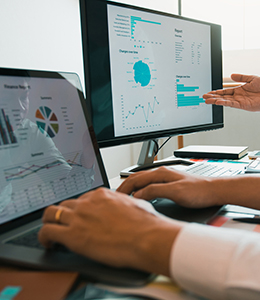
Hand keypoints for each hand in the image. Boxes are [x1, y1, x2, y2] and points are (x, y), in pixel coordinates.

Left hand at [38, 188, 182, 275]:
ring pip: (51, 214)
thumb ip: (124, 203)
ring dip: (49, 222)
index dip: (79, 209)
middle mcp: (87, 203)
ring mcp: (78, 217)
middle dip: (64, 214)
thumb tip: (126, 206)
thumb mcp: (135, 204)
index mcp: (101, 195)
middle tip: (65, 224)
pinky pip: (47, 232)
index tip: (79, 216)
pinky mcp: (73, 235)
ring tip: (51, 233)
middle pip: (65, 204)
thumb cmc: (145, 223)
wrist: (146, 237)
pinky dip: (44, 237)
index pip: (81, 199)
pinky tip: (48, 243)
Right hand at [117, 167, 218, 208]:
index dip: (124, 188)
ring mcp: (165, 177)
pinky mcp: (169, 183)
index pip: (135, 179)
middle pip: (137, 178)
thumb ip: (155, 191)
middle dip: (125, 187)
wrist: (213, 191)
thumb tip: (139, 193)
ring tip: (126, 198)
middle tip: (117, 198)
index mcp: (160, 173)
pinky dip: (141, 190)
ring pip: (142, 181)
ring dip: (132, 188)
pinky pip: (149, 184)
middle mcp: (161, 173)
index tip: (117, 198)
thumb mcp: (175, 192)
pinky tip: (141, 196)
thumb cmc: (198, 191)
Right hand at [203, 74, 259, 110]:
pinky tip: (218, 102)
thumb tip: (232, 75)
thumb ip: (241, 77)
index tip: (209, 92)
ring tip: (207, 101)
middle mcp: (238, 96)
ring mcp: (240, 101)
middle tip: (204, 97)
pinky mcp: (243, 106)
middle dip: (213, 97)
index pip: (225, 91)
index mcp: (240, 90)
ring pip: (225, 101)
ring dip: (215, 101)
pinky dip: (224, 103)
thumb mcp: (252, 79)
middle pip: (223, 97)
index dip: (217, 92)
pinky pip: (232, 104)